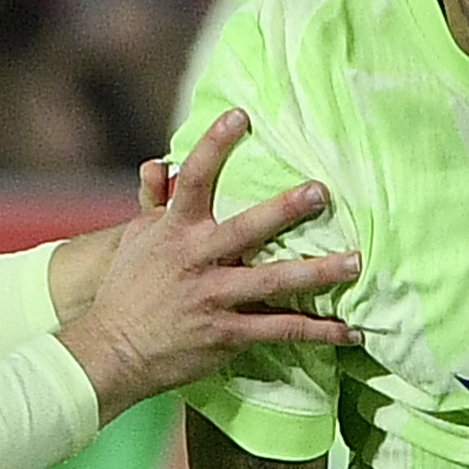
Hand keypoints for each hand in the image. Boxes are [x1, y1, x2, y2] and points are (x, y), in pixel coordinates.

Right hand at [61, 108, 360, 410]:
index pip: (194, 179)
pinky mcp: (227, 335)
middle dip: (285, 209)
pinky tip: (350, 330)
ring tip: (355, 262)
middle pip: (247, 229)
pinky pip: (280, 330)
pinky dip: (318, 331)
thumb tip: (159, 163)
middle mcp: (197, 261)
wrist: (112, 351)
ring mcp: (214, 298)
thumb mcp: (137, 240)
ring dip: (318, 273)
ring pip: (273, 282)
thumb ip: (156, 202)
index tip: (241, 116)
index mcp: (175, 231)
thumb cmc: (127, 292)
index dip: (214, 144)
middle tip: (321, 191)